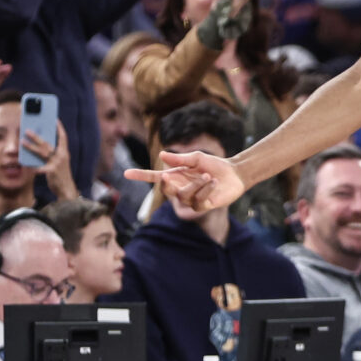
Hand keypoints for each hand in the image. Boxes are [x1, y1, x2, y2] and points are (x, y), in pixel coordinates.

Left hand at [25, 122, 77, 200]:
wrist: (66, 189)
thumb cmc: (61, 175)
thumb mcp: (59, 163)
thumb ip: (52, 154)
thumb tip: (39, 146)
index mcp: (65, 153)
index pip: (63, 137)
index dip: (59, 128)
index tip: (54, 119)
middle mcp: (62, 156)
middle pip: (47, 143)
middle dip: (36, 136)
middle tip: (26, 130)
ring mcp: (57, 163)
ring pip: (41, 152)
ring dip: (30, 146)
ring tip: (21, 141)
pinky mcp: (51, 171)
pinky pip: (38, 167)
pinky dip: (31, 165)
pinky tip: (23, 162)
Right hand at [125, 150, 246, 212]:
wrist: (234, 173)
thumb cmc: (214, 165)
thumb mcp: (197, 158)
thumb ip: (181, 159)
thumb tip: (162, 155)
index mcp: (176, 176)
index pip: (155, 177)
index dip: (141, 175)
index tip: (126, 173)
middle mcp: (181, 188)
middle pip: (166, 190)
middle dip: (167, 183)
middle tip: (169, 175)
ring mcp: (191, 198)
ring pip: (184, 196)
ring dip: (196, 185)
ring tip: (208, 176)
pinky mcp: (203, 206)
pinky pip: (198, 201)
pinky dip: (206, 190)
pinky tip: (214, 183)